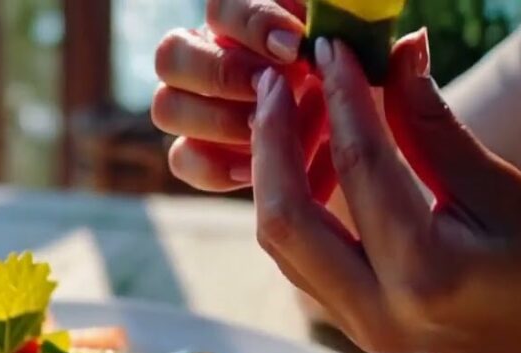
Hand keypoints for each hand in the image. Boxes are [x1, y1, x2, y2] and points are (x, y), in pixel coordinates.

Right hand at [152, 0, 335, 199]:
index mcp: (239, 22)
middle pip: (170, 54)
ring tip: (267, 130)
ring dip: (219, 120)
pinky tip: (258, 167)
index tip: (294, 46)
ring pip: (166, 107)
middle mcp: (204, 59)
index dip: (250, 24)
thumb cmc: (351, 84)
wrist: (354, 142)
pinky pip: (181, 158)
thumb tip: (320, 34)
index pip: (220, 7)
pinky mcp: (195, 156)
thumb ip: (326, 29)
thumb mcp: (347, 51)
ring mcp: (192, 109)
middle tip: (273, 91)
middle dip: (224, 75)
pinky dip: (217, 166)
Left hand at [251, 29, 520, 352]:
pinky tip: (308, 154)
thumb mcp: (503, 193)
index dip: (342, 100)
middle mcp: (375, 309)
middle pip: (285, 218)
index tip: (331, 50)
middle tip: (279, 80)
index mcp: (425, 275)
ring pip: (280, 239)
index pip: (361, 170)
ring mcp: (353, 324)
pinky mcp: (346, 320)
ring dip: (274, 169)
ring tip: (293, 108)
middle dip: (272, 141)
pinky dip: (292, 199)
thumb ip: (435, 129)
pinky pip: (297, 253)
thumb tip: (398, 57)